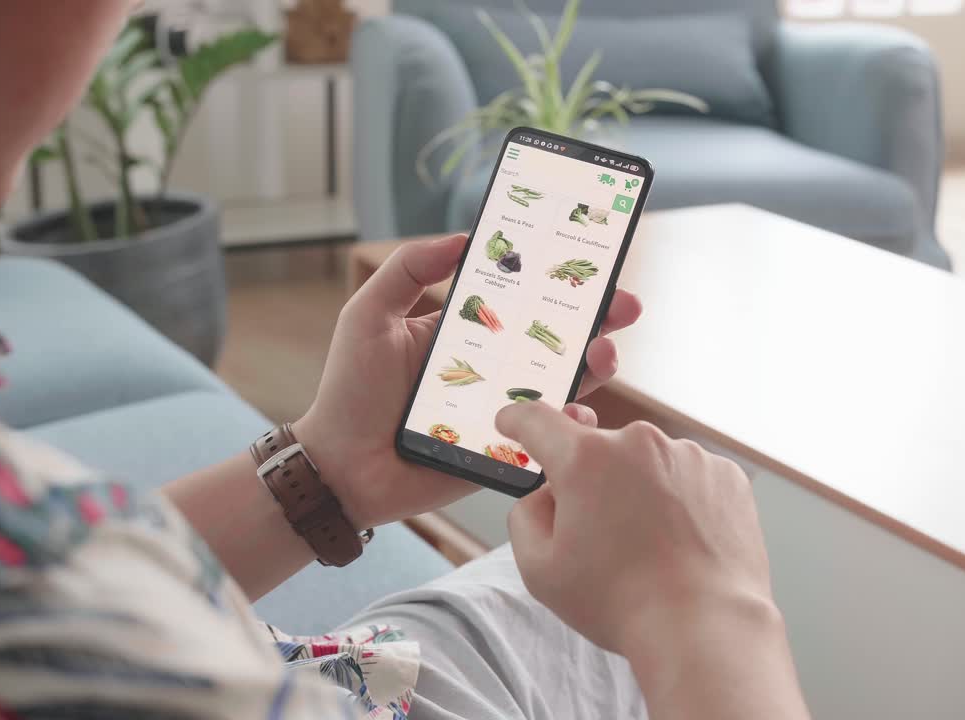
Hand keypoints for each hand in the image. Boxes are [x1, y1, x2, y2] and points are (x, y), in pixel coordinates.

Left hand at [294, 235, 642, 528]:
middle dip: (600, 320)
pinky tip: (575, 410)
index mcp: (471, 333)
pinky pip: (551, 438)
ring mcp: (506, 411)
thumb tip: (463, 237)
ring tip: (605, 353)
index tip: (594, 261)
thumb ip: (408, 269)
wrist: (338, 469)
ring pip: (565, 385)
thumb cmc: (349, 392)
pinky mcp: (507, 451)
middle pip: (560, 339)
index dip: (561, 282)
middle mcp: (496, 369)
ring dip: (595, 366)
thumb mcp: (369, 315)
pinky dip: (570, 425)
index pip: (526, 300)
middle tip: (626, 305)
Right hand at [498, 402, 777, 658]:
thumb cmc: (620, 602)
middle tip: (602, 533)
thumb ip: (527, 515)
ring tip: (650, 546)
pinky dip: (681, 500)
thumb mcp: (540, 569)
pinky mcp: (726, 474)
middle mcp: (639, 442)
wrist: (704, 626)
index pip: (537, 420)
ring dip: (640, 490)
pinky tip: (682, 542)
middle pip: (599, 449)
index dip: (518, 420)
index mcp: (586, 458)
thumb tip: (546, 494)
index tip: (512, 423)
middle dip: (592, 480)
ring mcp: (688, 454)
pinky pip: (688, 476)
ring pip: (647, 463)